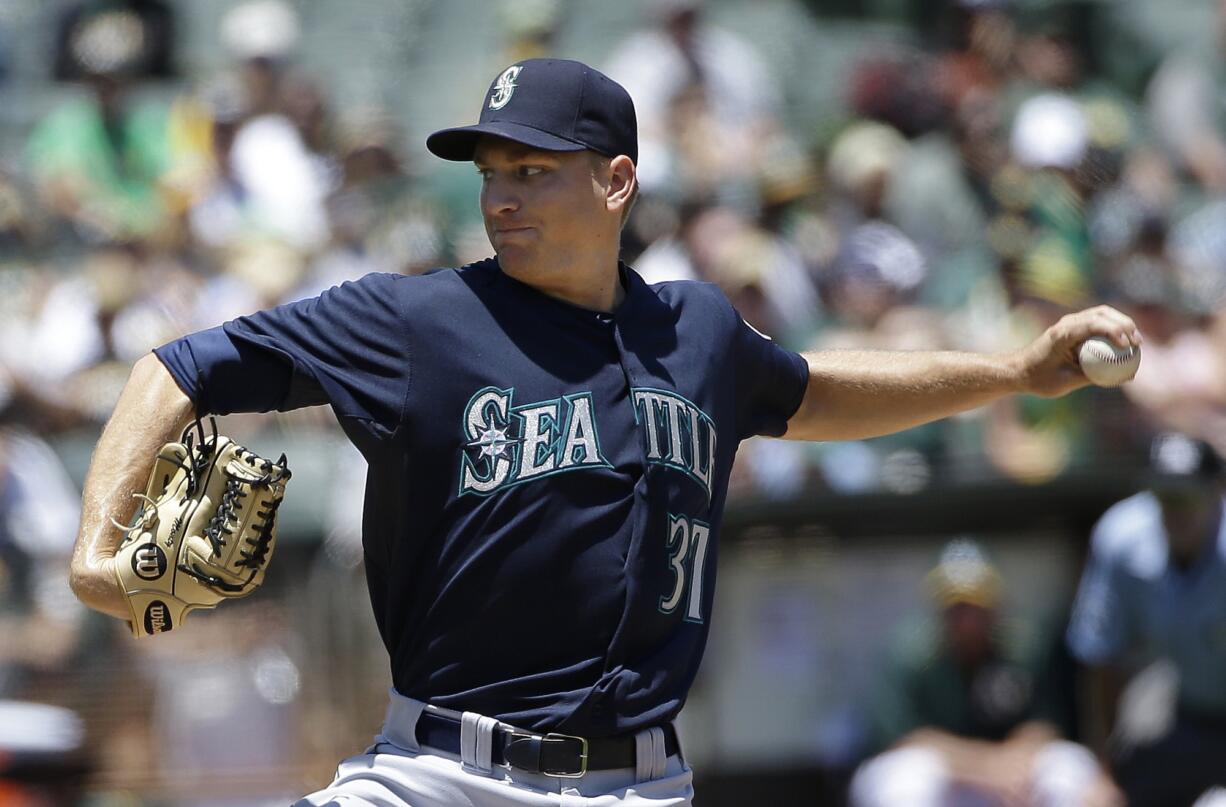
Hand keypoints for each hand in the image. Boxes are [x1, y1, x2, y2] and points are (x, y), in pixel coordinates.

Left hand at [1013, 306, 1141, 397]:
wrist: (1019, 370)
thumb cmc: (1039, 378)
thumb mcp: (1066, 382)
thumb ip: (1094, 377)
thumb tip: (1125, 376)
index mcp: (1062, 334)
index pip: (1093, 323)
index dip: (1115, 331)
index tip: (1128, 346)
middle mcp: (1066, 323)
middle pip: (1102, 314)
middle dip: (1124, 325)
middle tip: (1137, 344)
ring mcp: (1070, 322)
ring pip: (1102, 314)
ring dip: (1121, 324)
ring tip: (1135, 342)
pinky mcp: (1073, 327)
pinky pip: (1098, 323)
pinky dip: (1113, 329)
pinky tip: (1125, 344)